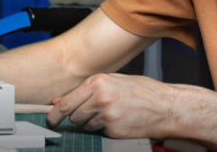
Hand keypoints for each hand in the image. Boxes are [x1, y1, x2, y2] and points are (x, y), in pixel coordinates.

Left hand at [46, 73, 177, 138]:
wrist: (166, 106)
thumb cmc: (142, 91)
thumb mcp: (113, 82)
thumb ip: (86, 90)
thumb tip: (59, 101)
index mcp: (98, 82)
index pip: (67, 102)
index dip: (55, 114)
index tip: (50, 120)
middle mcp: (100, 98)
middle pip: (74, 115)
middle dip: (78, 116)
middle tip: (93, 113)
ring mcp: (106, 115)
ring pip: (85, 125)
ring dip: (92, 123)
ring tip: (112, 114)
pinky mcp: (114, 130)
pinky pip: (99, 133)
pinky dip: (105, 129)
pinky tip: (119, 121)